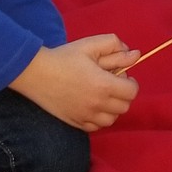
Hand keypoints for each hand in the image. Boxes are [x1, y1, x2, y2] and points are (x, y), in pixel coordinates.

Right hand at [10, 36, 139, 132]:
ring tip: (102, 96)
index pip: (132, 92)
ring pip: (112, 119)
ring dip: (112, 108)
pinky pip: (96, 127)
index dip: (131, 82)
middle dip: (122, 95)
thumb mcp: (89, 45)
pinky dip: (99, 118)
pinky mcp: (76, 122)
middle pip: (124, 106)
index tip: (122, 76)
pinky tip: (91, 106)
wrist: (36, 73)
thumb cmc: (63, 57)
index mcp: (104, 85)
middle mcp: (98, 104)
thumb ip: (114, 46)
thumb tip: (135, 54)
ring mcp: (86, 116)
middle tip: (111, 84)